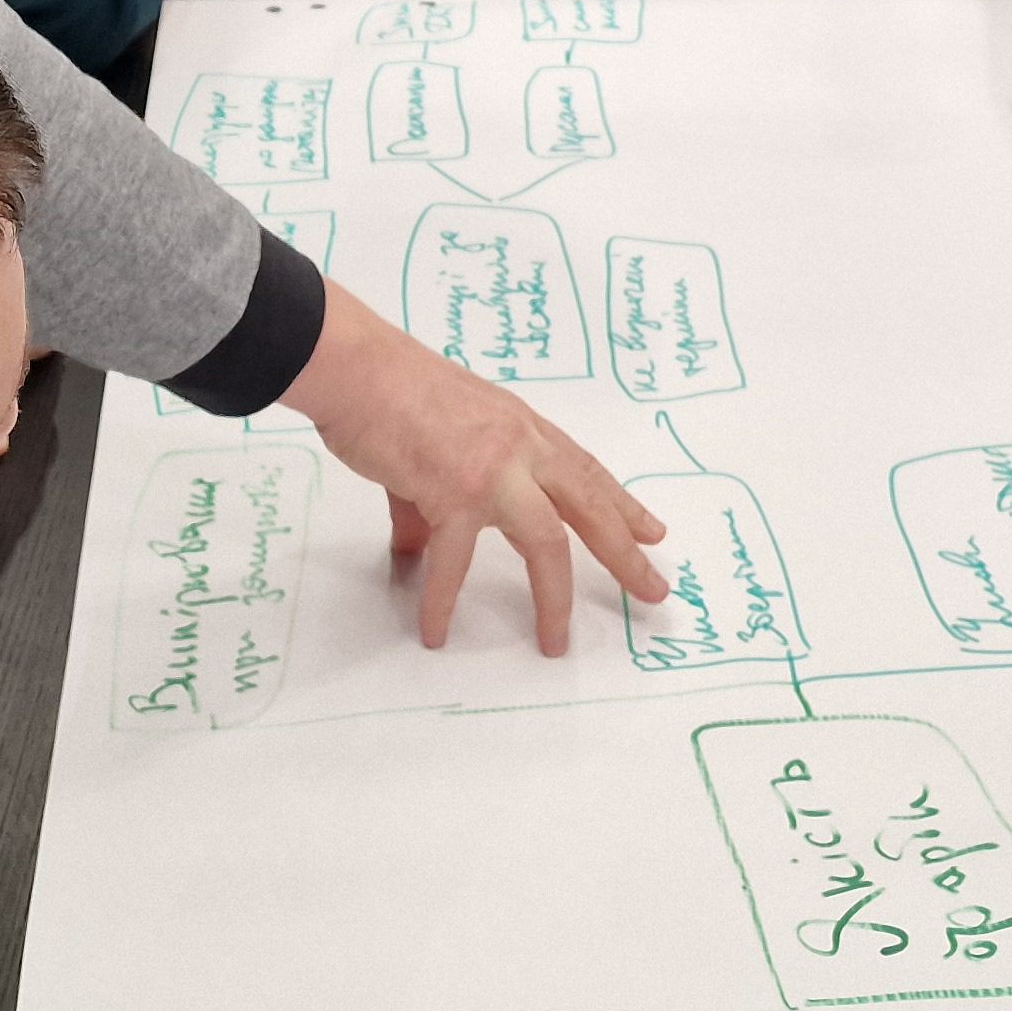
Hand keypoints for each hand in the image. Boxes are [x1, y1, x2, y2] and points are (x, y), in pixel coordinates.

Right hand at [281, 281, 670, 651]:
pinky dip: (442, 602)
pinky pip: (453, 563)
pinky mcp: (453, 491)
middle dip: (625, 554)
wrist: (358, 368)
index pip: (587, 472)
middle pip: (590, 508)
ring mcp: (493, 471)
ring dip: (554, 599)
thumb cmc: (390, 391)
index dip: (622, 506)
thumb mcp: (439, 437)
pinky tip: (435, 632)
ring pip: (547, 543)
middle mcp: (522, 447)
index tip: (653, 534)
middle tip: (653, 590)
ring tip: (553, 642)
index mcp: (524, 430)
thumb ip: (436, 501)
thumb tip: (416, 552)